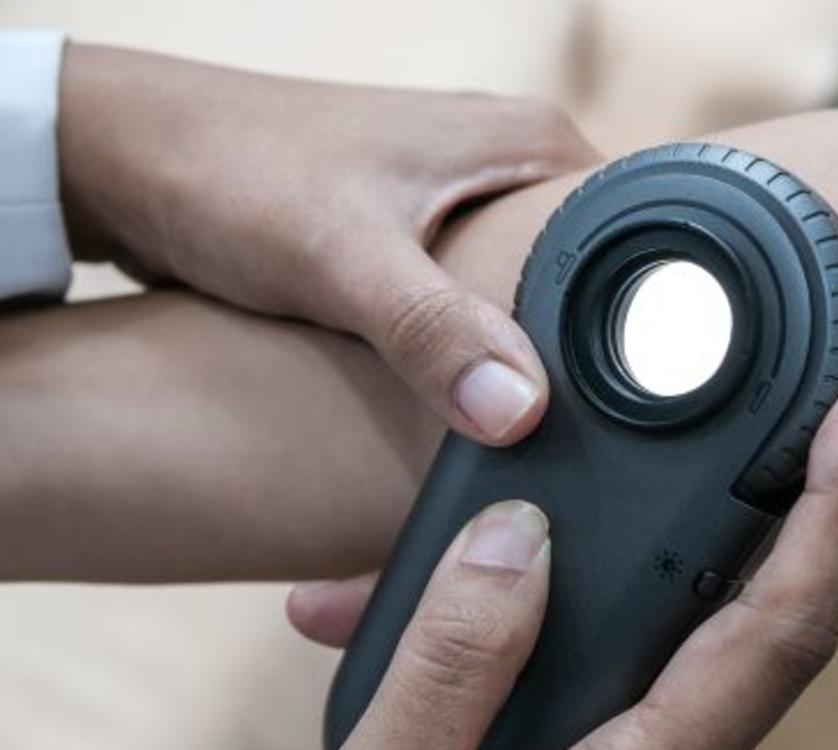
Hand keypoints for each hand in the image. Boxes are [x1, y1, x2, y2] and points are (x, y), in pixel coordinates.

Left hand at [57, 43, 597, 443]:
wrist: (130, 155)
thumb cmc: (232, 173)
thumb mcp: (338, 256)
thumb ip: (430, 331)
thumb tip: (519, 413)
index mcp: (533, 146)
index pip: (633, 245)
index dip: (639, 329)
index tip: (636, 413)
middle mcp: (514, 166)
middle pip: (589, 285)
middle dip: (584, 361)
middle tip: (585, 447)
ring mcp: (471, 200)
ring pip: (534, 302)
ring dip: (527, 366)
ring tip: (539, 442)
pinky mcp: (428, 237)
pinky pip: (483, 308)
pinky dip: (478, 357)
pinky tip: (475, 413)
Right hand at [301, 370, 837, 749]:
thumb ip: (452, 674)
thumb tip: (519, 537)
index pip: (782, 625)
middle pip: (772, 611)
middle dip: (807, 496)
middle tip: (816, 396)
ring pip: (685, 623)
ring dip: (667, 528)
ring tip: (628, 453)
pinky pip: (605, 648)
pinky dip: (562, 591)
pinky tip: (466, 576)